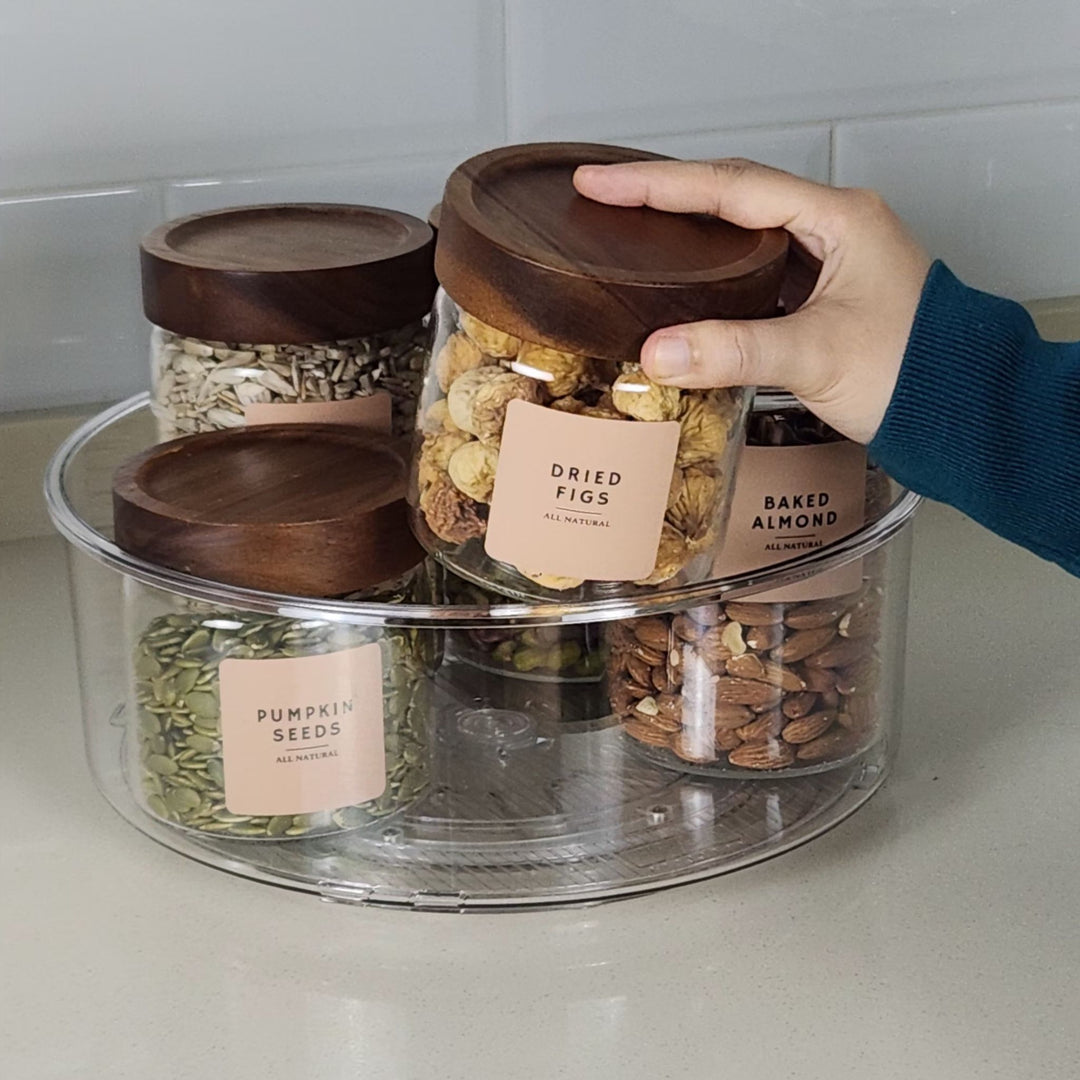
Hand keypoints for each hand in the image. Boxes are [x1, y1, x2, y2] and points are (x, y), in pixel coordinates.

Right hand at [573, 159, 931, 443]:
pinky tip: (682, 286)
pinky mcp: (822, 296)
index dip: (657, 184)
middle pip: (732, 196)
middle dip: (664, 196)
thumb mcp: (817, 355)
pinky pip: (754, 270)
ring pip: (742, 233)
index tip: (599, 183)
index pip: (729, 187)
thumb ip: (735, 351)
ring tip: (630, 232)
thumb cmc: (915, 371)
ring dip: (687, 231)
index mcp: (837, 219)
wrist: (964, 412)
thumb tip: (656, 353)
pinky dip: (712, 274)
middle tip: (602, 198)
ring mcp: (829, 261)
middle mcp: (833, 228)